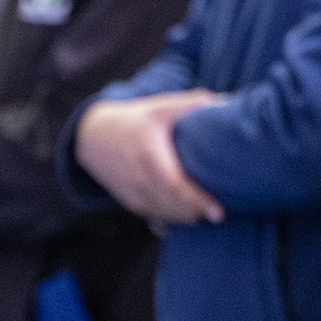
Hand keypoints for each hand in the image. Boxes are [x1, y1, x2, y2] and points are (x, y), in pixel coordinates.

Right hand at [72, 91, 225, 228]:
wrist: (93, 137)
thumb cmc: (134, 120)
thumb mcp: (160, 106)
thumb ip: (193, 103)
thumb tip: (228, 101)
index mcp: (149, 156)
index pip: (175, 186)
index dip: (196, 200)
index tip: (218, 211)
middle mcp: (138, 178)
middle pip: (171, 206)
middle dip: (195, 213)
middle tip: (218, 215)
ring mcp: (132, 193)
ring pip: (163, 215)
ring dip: (185, 218)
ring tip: (204, 215)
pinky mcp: (130, 202)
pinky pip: (154, 216)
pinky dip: (171, 220)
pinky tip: (186, 217)